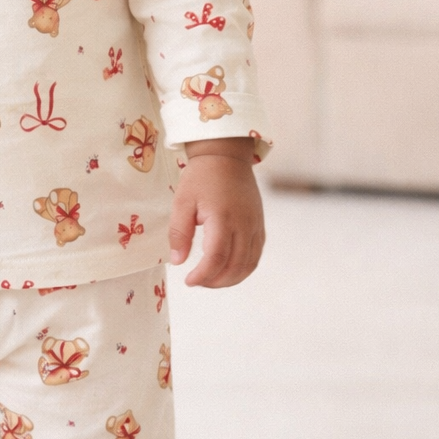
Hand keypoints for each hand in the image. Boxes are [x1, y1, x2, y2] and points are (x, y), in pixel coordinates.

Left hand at [168, 138, 264, 286]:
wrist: (226, 156)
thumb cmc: (201, 177)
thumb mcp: (182, 201)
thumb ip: (179, 232)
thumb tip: (178, 261)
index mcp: (222, 217)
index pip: (217, 257)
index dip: (203, 275)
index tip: (189, 281)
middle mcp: (244, 224)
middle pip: (235, 266)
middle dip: (215, 281)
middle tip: (198, 281)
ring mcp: (255, 225)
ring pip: (249, 264)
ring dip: (231, 279)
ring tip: (211, 279)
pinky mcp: (260, 225)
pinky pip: (256, 254)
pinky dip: (243, 268)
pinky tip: (228, 270)